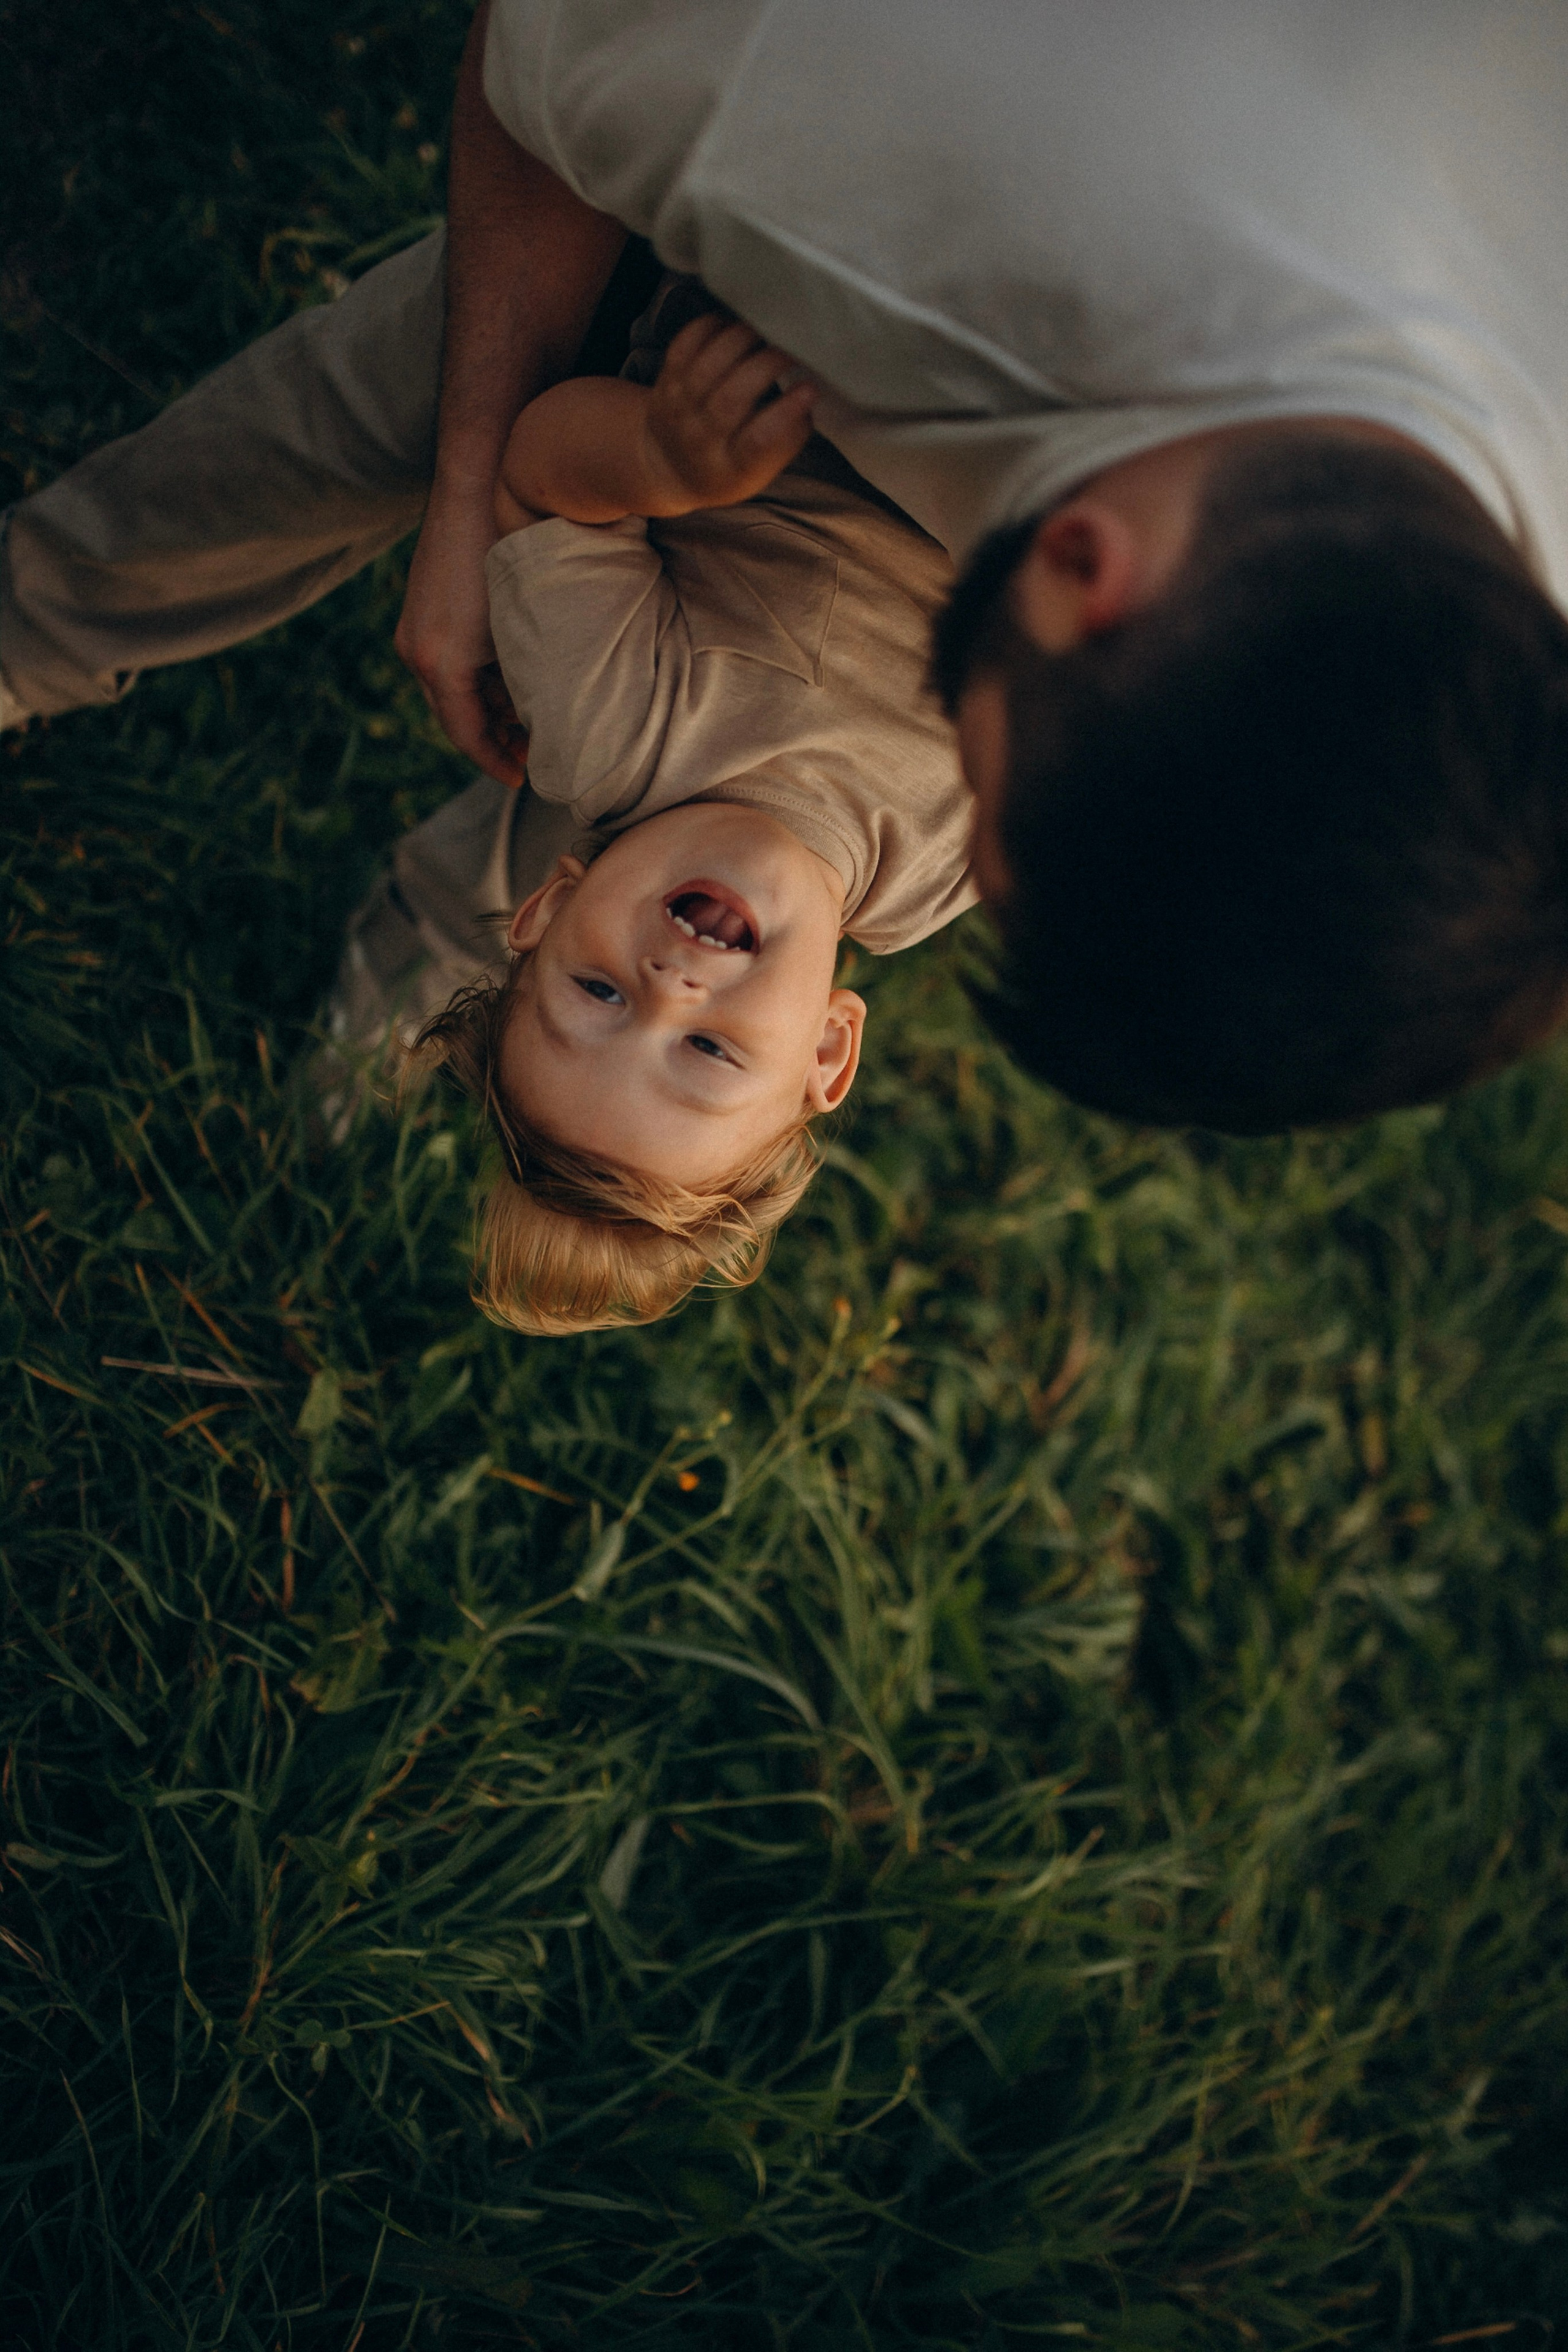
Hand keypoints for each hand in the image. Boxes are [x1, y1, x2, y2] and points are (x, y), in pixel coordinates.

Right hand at [395, 479, 528, 786]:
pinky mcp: (421, 608)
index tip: (524, 779)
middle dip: (494, 738)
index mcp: (440, 665)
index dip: (496, 762)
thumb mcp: (526, 628)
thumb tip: (545, 720)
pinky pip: (447, 660)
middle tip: (532, 751)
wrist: (478, 483)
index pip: (467, 736)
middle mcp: (416, 651)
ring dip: (488, 706)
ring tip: (528, 715)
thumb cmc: (509, 553)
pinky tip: (511, 672)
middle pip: (455, 716)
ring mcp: (413, 628)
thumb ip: (528, 678)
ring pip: (451, 688)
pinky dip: (477, 676)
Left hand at [639, 314, 816, 512]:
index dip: (786, 412)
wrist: (670, 467)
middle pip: (731, 398)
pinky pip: (686, 344)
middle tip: (792, 350)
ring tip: (766, 332)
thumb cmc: (731, 465)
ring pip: (707, 366)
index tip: (810, 388)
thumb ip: (788, 436)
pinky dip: (712, 328)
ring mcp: (678, 409)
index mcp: (731, 469)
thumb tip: (809, 391)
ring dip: (741, 340)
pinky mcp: (665, 380)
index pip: (757, 441)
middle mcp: (699, 440)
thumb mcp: (762, 469)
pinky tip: (733, 327)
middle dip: (767, 366)